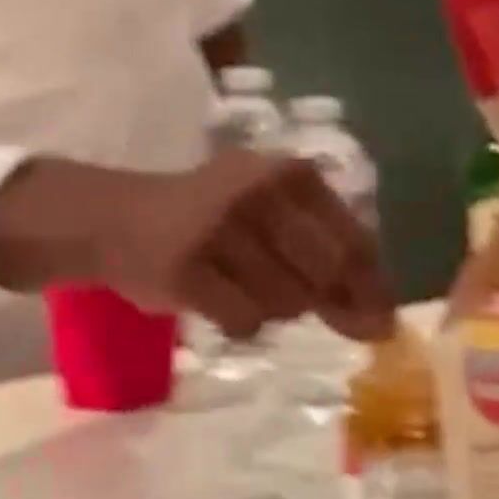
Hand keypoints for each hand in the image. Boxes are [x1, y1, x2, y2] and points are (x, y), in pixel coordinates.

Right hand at [0, 152, 396, 343]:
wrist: (116, 219)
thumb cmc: (212, 222)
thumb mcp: (276, 218)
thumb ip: (330, 258)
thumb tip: (383, 324)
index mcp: (293, 174)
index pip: (357, 241)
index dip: (372, 289)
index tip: (380, 323)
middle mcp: (260, 193)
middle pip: (327, 275)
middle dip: (318, 299)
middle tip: (282, 292)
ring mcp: (221, 229)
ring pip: (287, 302)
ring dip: (271, 309)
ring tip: (236, 283)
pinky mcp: (186, 269)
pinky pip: (245, 321)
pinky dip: (238, 323)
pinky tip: (216, 300)